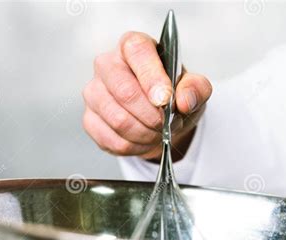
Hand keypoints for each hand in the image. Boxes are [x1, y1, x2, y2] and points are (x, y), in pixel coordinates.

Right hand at [82, 31, 211, 160]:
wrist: (160, 117)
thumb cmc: (172, 94)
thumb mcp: (193, 87)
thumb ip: (196, 88)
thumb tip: (184, 100)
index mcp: (133, 46)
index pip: (137, 53)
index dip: (152, 78)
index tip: (166, 100)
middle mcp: (107, 64)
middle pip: (124, 91)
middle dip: (152, 115)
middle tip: (167, 124)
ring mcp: (94, 92)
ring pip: (118, 119)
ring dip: (145, 134)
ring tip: (158, 133)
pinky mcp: (89, 118)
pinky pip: (111, 139)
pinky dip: (133, 146)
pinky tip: (143, 140)